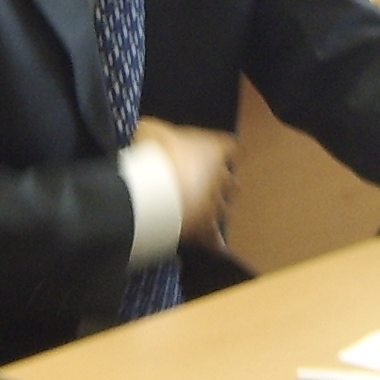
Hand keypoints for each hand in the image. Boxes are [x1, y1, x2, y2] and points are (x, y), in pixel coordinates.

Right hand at [138, 117, 237, 252]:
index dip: (229, 149)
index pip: (231, 147)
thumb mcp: (150, 131)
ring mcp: (214, 203)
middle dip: (227, 184)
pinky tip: (219, 249)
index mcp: (212, 149)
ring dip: (220, 210)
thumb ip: (156, 132)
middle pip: (231, 182)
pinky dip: (215, 242)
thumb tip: (148, 130)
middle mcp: (220, 177)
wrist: (155, 190)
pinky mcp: (204, 226)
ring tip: (216, 213)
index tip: (230, 150)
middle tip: (221, 185)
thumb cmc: (155, 153)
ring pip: (225, 209)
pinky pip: (214, 236)